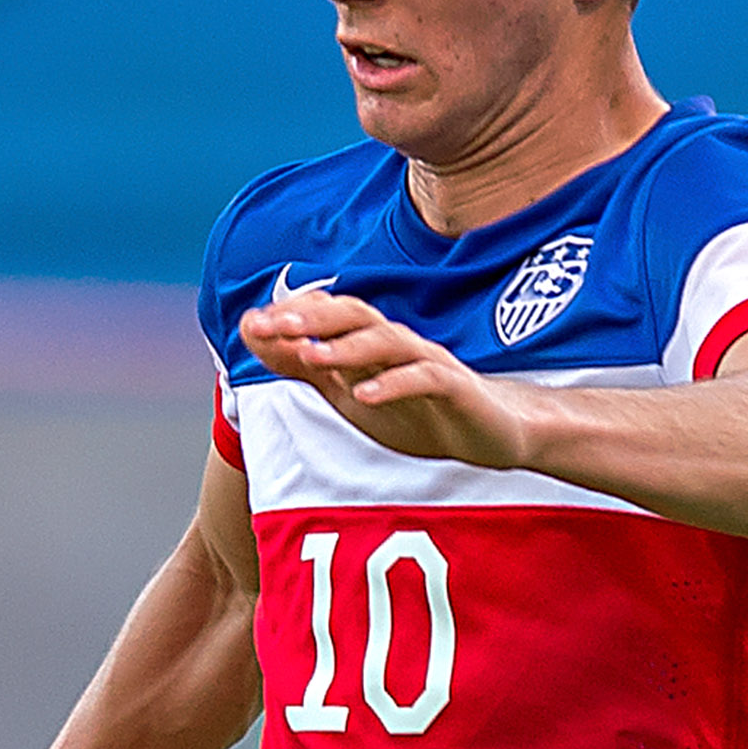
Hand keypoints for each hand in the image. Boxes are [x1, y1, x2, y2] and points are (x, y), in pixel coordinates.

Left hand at [239, 289, 523, 470]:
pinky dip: (393, 384)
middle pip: (353, 316)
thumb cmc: (421, 409)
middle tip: (275, 326)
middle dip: (313, 319)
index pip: (328, 315)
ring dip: (347, 346)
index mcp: (370, 342)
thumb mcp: (350, 393)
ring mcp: (428, 362)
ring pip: (386, 340)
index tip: (252, 326)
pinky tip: (365, 395)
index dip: (291, 317)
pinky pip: (423, 378)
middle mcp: (397, 343)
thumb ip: (305, 366)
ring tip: (312, 355)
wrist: (494, 433)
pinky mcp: (456, 388)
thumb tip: (253, 334)